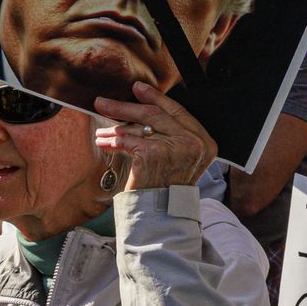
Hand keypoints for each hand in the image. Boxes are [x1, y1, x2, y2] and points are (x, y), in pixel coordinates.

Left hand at [92, 82, 216, 191]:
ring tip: (101, 129)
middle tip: (104, 102)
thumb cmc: (167, 189)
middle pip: (157, 113)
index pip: (178, 111)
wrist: (162, 217)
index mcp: (205, 142)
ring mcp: (176, 147)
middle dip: (127, 106)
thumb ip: (174, 137)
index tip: (138, 88)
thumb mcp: (181, 160)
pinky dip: (114, 140)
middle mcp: (194, 142)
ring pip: (140, 126)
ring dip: (116, 126)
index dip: (156, 97)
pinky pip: (130, 140)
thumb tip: (144, 111)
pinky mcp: (155, 153)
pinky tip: (104, 141)